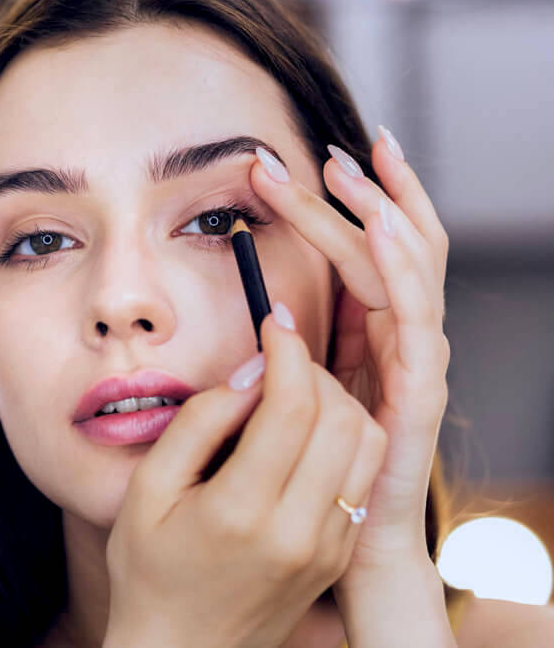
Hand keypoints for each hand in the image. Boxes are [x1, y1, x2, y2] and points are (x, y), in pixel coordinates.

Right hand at [103, 308, 387, 647]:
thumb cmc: (150, 571)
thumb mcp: (148, 490)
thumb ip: (199, 424)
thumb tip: (250, 375)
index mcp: (241, 511)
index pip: (293, 406)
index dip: (289, 350)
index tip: (275, 322)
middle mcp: (298, 530)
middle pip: (342, 417)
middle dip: (315, 370)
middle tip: (279, 360)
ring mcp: (326, 547)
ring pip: (367, 444)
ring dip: (337, 402)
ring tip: (293, 395)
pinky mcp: (337, 555)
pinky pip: (363, 477)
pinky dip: (344, 438)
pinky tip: (305, 434)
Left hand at [250, 128, 449, 578]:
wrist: (349, 542)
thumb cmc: (320, 463)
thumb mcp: (306, 387)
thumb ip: (303, 343)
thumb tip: (271, 297)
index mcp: (375, 330)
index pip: (369, 248)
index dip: (347, 203)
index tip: (312, 160)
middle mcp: (403, 336)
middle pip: (393, 245)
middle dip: (366, 192)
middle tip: (330, 149)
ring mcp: (417, 361)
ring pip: (410, 270)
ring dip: (383, 212)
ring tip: (356, 169)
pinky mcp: (419, 392)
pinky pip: (416, 322)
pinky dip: (401, 271)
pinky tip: (382, 230)